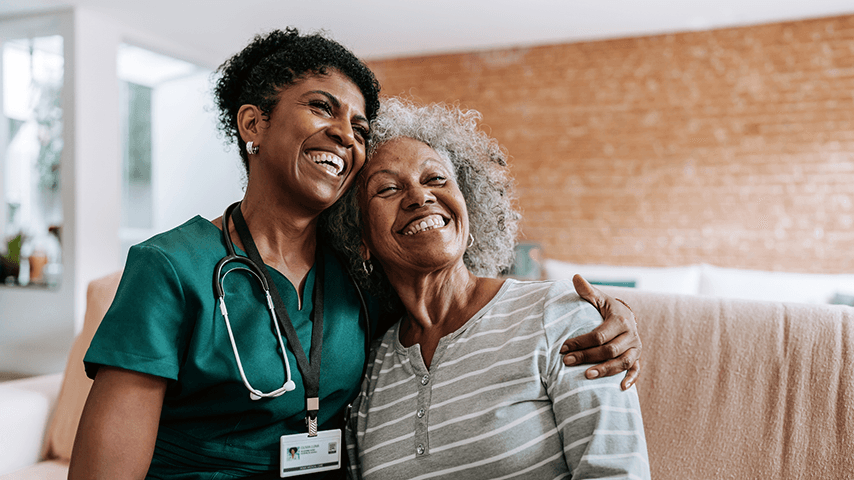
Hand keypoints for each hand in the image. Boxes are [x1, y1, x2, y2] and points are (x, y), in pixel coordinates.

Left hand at [560, 274, 641, 389]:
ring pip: (623, 362)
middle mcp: (631, 334)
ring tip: (586, 376)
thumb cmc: (606, 308)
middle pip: (610, 350)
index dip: (581, 342)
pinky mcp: (638, 358)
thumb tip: (575, 277)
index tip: (563, 347)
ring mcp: (636, 348)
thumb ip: (586, 291)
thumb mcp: (598, 298)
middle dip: (587, 357)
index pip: (599, 334)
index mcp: (621, 319)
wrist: (626, 316)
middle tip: (567, 362)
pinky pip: (636, 370)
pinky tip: (620, 388)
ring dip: (605, 370)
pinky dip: (631, 380)